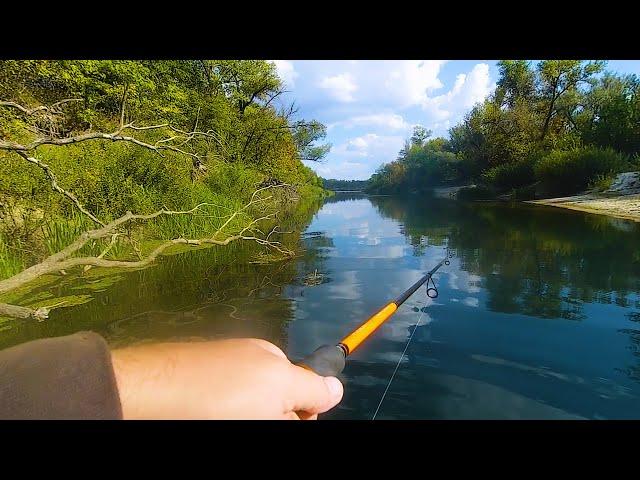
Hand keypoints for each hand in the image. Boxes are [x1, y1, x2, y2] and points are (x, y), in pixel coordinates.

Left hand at [111, 338, 343, 419]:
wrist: (148, 393)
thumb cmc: (218, 396)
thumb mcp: (275, 390)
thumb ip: (311, 389)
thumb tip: (338, 387)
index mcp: (271, 361)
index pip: (306, 391)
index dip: (303, 414)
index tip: (285, 419)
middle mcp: (249, 364)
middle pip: (278, 404)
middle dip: (274, 416)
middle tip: (247, 417)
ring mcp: (220, 375)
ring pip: (250, 407)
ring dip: (250, 413)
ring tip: (223, 415)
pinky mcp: (198, 387)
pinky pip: (226, 406)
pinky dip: (226, 411)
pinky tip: (211, 413)